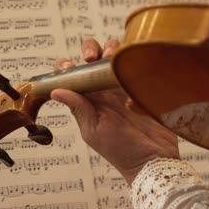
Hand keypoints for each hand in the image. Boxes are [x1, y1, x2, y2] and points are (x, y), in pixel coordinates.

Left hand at [51, 39, 180, 183]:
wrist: (153, 159)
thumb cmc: (122, 151)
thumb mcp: (94, 130)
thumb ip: (78, 108)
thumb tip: (55, 91)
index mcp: (88, 101)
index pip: (71, 77)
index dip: (66, 67)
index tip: (68, 66)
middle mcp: (104, 90)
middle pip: (93, 59)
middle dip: (90, 50)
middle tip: (92, 58)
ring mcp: (124, 86)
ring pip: (114, 56)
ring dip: (110, 49)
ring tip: (111, 56)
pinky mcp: (142, 84)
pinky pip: (135, 62)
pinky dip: (130, 55)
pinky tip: (129, 59)